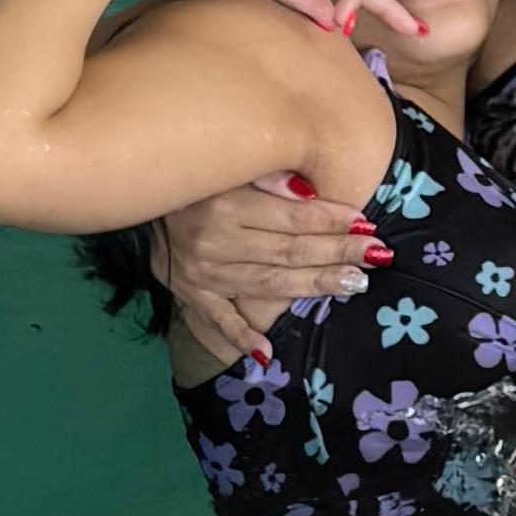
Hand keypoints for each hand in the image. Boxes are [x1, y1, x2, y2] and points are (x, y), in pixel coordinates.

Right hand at [152, 168, 391, 373]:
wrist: (140, 191)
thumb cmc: (198, 172)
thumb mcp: (230, 162)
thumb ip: (268, 175)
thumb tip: (309, 192)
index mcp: (225, 205)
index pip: (292, 219)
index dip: (332, 221)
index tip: (365, 224)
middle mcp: (213, 243)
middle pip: (288, 252)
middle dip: (336, 253)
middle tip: (376, 254)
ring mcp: (201, 274)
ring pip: (268, 285)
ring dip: (313, 286)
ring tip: (353, 284)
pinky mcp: (190, 294)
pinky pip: (219, 320)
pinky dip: (242, 338)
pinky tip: (268, 353)